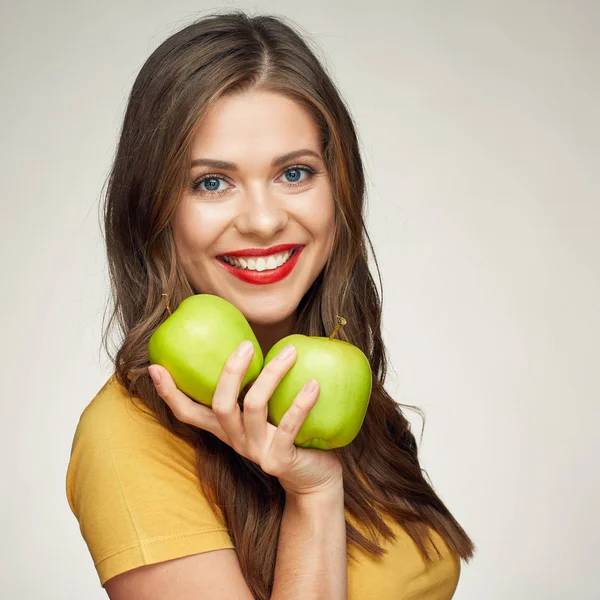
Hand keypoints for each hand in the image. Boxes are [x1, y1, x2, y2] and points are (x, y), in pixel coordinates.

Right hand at [148, 341, 342, 496]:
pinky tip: (314, 383)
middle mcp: (235, 440)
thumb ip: (256, 388)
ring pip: (254, 407)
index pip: (188, 413)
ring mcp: (256, 452)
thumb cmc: (289, 436)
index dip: (169, 393)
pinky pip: (288, 426)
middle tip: (247, 344)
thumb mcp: (265, 414)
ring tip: (291, 352)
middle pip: (220, 404)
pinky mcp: (279, 460)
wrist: (313, 479)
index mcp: (226, 428)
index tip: (155, 366)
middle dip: (230, 372)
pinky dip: (300, 403)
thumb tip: (255, 344)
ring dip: (272, 375)